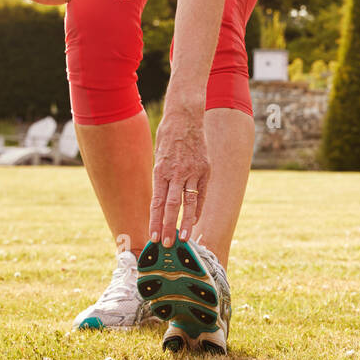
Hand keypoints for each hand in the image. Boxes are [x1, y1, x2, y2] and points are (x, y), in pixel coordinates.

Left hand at [149, 105, 209, 247]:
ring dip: (185, 222)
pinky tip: (194, 220)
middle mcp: (176, 172)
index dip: (155, 220)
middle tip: (167, 244)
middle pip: (172, 206)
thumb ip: (161, 177)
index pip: (157, 202)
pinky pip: (201, 193)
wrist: (185, 116)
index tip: (153, 236)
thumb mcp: (158, 156)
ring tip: (183, 238)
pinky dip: (198, 207)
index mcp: (161, 170)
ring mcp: (193, 171)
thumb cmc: (168, 136)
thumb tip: (161, 199)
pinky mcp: (205, 169)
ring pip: (188, 202)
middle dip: (168, 227)